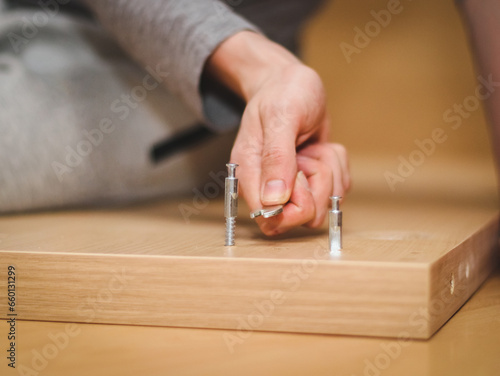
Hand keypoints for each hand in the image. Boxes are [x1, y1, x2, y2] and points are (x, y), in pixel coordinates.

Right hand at [206, 32, 349, 234]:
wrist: (291, 83)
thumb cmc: (282, 93)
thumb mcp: (281, 116)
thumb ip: (276, 157)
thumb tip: (273, 200)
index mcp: (250, 174)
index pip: (270, 219)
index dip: (293, 205)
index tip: (300, 174)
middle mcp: (268, 187)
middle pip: (303, 216)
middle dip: (317, 182)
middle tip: (307, 153)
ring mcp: (293, 187)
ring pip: (325, 204)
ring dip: (329, 170)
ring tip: (312, 146)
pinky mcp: (313, 182)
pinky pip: (338, 189)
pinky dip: (337, 165)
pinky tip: (319, 146)